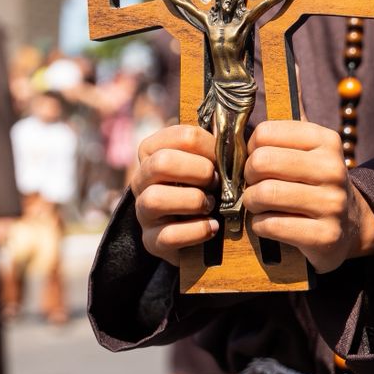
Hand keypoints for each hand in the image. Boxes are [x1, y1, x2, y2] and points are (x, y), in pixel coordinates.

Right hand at [132, 124, 218, 259]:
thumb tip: (233, 133)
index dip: (209, 146)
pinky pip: (168, 235)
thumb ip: (216, 147)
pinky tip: (213, 227)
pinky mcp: (151, 241)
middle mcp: (141, 179)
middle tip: (216, 182)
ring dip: (193, 200)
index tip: (222, 159)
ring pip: (155, 199)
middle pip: (161, 163)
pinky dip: (197, 230)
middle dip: (198, 171)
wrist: (196, 230)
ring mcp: (143, 212)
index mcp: (153, 151)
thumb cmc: (205, 187)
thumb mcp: (208, 162)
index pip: (180, 135)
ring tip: (211, 205)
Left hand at [242, 120, 373, 272]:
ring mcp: (331, 204)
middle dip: (248, 177)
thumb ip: (296, 108)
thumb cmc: (317, 179)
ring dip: (252, 203)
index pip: (264, 134)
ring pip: (262, 195)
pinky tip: (271, 222)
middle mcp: (333, 169)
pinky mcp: (324, 236)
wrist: (352, 226)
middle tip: (254, 184)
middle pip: (260, 163)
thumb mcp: (312, 143)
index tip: (257, 160)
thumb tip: (291, 62)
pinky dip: (260, 225)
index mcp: (326, 140)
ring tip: (260, 204)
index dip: (250, 149)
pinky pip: (269, 225)